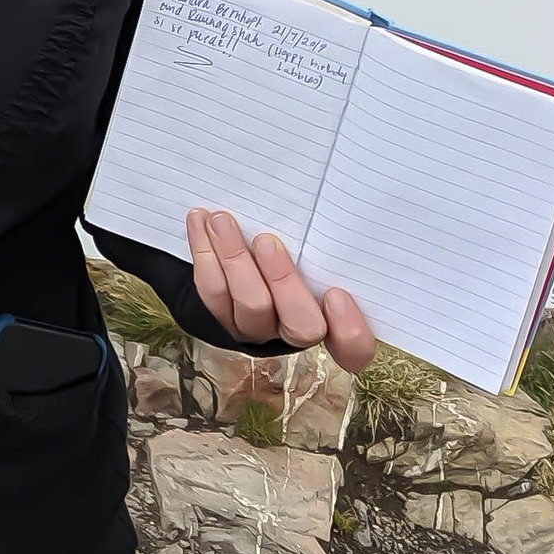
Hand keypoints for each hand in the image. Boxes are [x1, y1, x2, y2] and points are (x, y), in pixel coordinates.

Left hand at [186, 207, 377, 370]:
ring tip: (222, 220)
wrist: (247, 250)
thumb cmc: (301, 242)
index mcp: (335, 321)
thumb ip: (325, 245)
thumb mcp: (318, 246)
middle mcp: (297, 331)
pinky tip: (199, 219)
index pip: (354, 348)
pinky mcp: (224, 315)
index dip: (350, 332)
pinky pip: (212, 291)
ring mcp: (258, 328)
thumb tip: (340, 204)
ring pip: (249, 306)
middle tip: (267, 242)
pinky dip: (205, 252)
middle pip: (299, 325)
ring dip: (234, 259)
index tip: (337, 294)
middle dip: (283, 281)